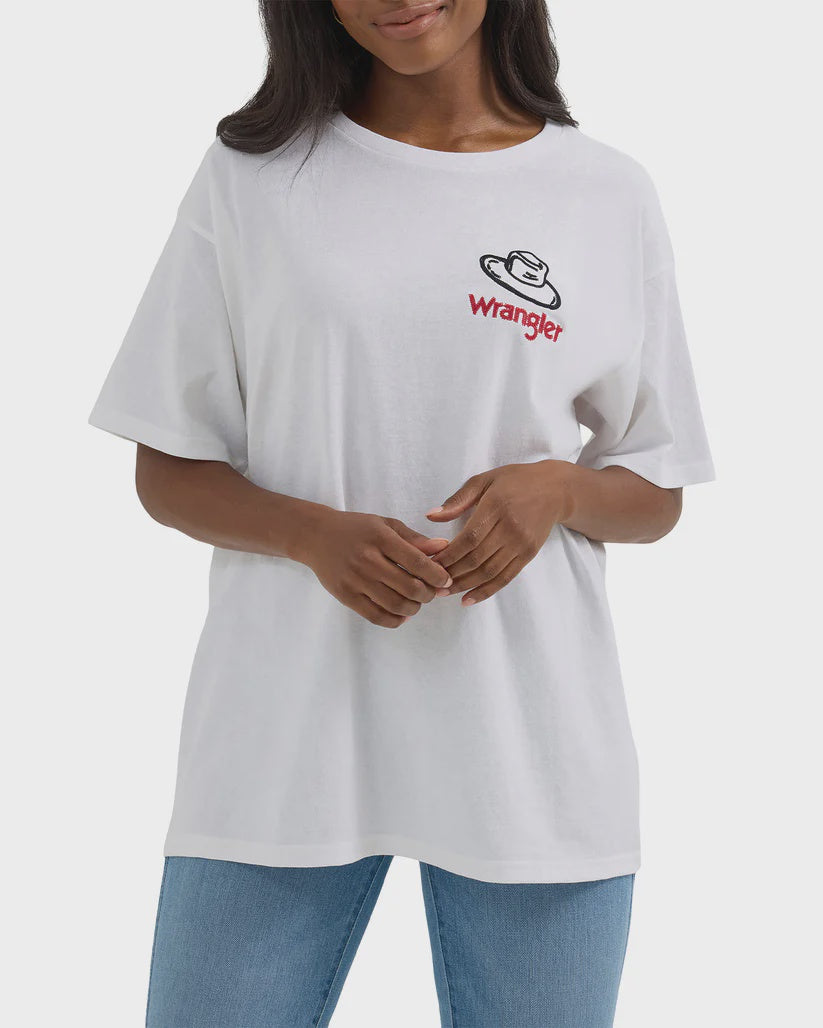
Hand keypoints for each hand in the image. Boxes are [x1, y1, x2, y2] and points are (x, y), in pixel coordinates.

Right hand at [299, 509, 452, 627]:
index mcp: (381, 538)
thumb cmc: (356, 528)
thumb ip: (414, 538)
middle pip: (409, 587)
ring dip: (414, 608)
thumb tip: (443, 548)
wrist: (316, 536)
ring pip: (395, 605)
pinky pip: (376, 616)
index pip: (418, 562)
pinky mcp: (345, 596)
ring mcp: (355, 580)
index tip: (445, 580)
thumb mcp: (386, 525)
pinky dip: (395, 620)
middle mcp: (368, 559)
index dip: (437, 575)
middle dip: (428, 594)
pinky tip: (401, 614)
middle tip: (431, 592)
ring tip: (416, 602)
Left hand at [425, 461, 575, 605]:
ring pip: (489, 571)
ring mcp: (522, 543)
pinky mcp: (529, 554)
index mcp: (496, 506)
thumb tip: (430, 516)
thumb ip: (457, 500)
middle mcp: (510, 527)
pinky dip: (486, 590)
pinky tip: (469, 599)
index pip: (468, 539)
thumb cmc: (515, 481)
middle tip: (433, 583)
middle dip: (453, 574)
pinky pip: (506, 577)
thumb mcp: (484, 480)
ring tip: (446, 593)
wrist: (555, 489)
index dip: (448, 555)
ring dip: (465, 585)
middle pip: (477, 558)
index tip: (431, 564)